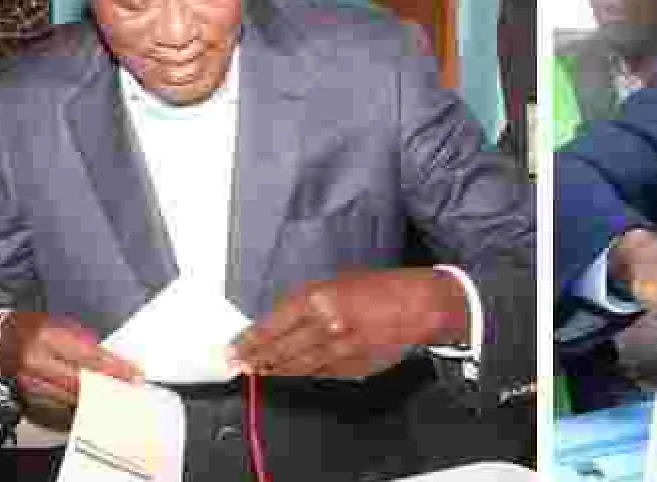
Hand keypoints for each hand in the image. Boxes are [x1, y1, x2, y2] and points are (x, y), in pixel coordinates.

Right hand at [0, 312, 142, 411]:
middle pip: (81, 382)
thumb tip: (118, 364)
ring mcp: (29, 382)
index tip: (134, 375)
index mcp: (48, 337)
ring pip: (71, 397)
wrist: (0, 339)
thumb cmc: (36, 329)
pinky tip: (93, 402)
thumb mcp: (66, 327)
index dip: (115, 368)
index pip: (89, 357)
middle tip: (129, 388)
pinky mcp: (27, 397)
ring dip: (97, 398)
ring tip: (116, 395)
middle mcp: (36, 362)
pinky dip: (79, 404)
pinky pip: (59, 405)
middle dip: (108, 386)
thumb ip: (91, 346)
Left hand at [231, 267, 468, 377]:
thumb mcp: (339, 282)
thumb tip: (282, 323)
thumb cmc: (383, 287)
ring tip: (260, 371)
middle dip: (256, 359)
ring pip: (297, 367)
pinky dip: (304, 373)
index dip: (250, 340)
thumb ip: (309, 303)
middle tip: (240, 365)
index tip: (235, 348)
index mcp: (319, 299)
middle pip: (279, 350)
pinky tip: (293, 373)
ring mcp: (339, 352)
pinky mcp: (352, 368)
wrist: (421, 307)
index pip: (272, 325)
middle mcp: (325, 327)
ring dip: (276, 370)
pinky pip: (320, 374)